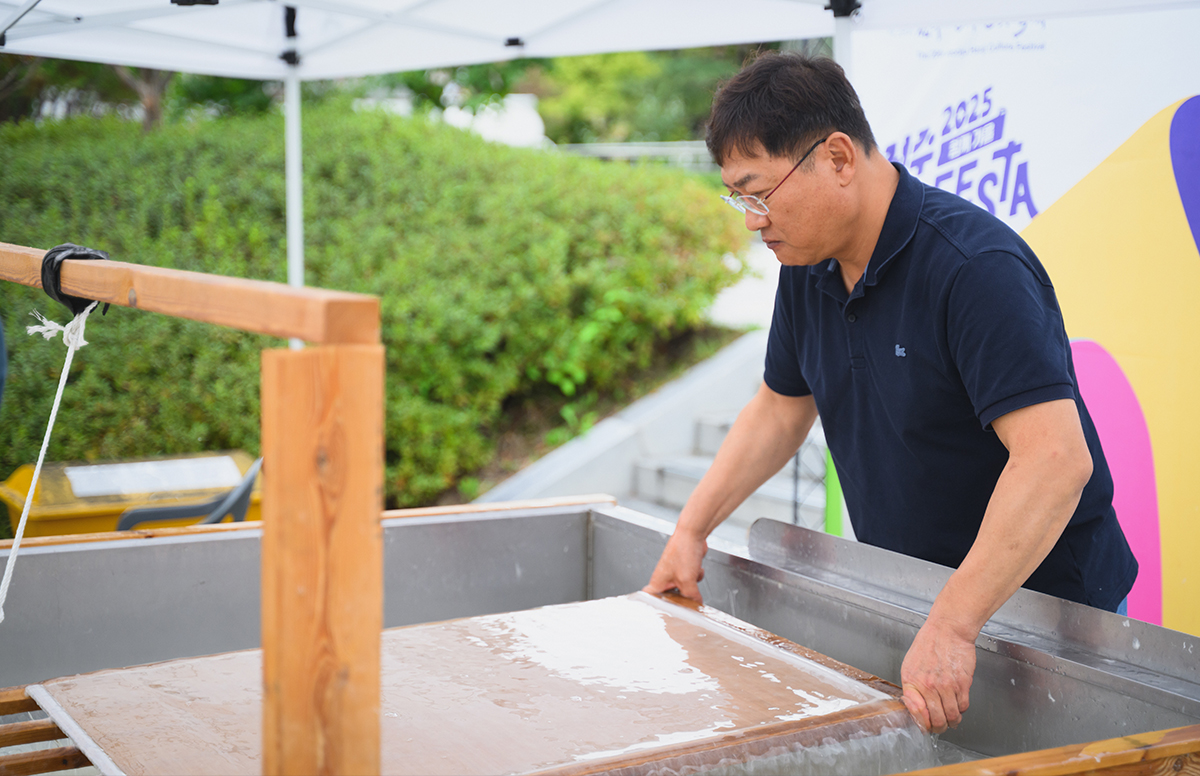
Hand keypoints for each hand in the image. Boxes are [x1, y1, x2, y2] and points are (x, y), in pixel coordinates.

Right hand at [642, 529, 707, 602]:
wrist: (693, 533)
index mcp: (657, 582)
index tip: (659, 614)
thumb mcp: (687, 580)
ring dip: (692, 585)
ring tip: (692, 576)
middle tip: (685, 601)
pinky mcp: (684, 568)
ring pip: (684, 589)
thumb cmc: (683, 551)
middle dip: (680, 598)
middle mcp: (664, 578)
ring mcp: (675, 572)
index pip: (648, 598)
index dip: (651, 607)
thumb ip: (691, 596)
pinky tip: (697, 569)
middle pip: (670, 597)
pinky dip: (696, 575)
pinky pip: (691, 580)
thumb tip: (696, 605)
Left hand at [900, 617, 976, 733]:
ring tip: (951, 719)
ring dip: (952, 721)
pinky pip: (963, 706)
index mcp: (912, 681)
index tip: (925, 727)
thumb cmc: (929, 644)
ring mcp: (947, 686)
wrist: (948, 630)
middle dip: (939, 728)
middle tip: (940, 727)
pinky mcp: (963, 683)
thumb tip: (915, 706)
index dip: (923, 724)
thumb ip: (912, 686)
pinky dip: (961, 710)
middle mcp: (929, 686)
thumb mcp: (910, 664)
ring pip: (952, 716)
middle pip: (937, 719)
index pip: (917, 713)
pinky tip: (958, 705)